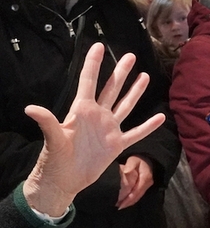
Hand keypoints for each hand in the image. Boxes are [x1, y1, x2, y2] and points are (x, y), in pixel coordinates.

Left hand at [21, 44, 164, 216]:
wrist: (64, 181)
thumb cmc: (55, 159)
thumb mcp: (53, 140)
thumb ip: (47, 122)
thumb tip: (30, 108)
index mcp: (82, 111)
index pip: (89, 82)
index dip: (93, 64)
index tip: (98, 46)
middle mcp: (98, 116)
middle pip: (111, 89)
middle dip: (121, 72)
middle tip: (130, 55)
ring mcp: (109, 129)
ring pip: (125, 106)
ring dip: (135, 92)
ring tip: (145, 76)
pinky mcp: (117, 144)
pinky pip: (136, 133)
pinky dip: (148, 126)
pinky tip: (160, 117)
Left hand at [117, 156, 153, 208]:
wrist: (149, 158)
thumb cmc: (139, 159)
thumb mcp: (134, 160)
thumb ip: (130, 167)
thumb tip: (125, 172)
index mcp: (145, 178)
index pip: (135, 190)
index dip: (126, 197)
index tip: (118, 203)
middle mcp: (147, 184)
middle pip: (136, 196)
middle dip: (127, 202)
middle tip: (117, 207)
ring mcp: (147, 186)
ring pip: (137, 197)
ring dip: (129, 202)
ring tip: (120, 206)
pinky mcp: (145, 187)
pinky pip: (138, 195)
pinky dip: (131, 199)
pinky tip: (125, 201)